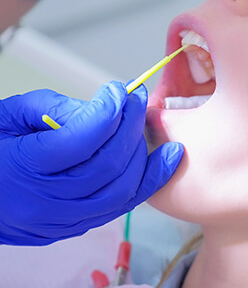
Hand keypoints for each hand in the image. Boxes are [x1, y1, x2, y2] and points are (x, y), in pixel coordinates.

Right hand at [0, 82, 183, 244]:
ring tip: (148, 126)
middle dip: (130, 126)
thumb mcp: (13, 116)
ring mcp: (61, 220)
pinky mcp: (73, 227)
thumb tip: (107, 108)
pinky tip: (164, 162)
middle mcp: (45, 201)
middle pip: (108, 163)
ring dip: (143, 154)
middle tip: (137, 101)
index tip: (119, 90)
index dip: (108, 110)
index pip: (81, 138)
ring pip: (120, 190)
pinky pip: (120, 207)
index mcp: (23, 166)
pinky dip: (145, 182)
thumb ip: (59, 110)